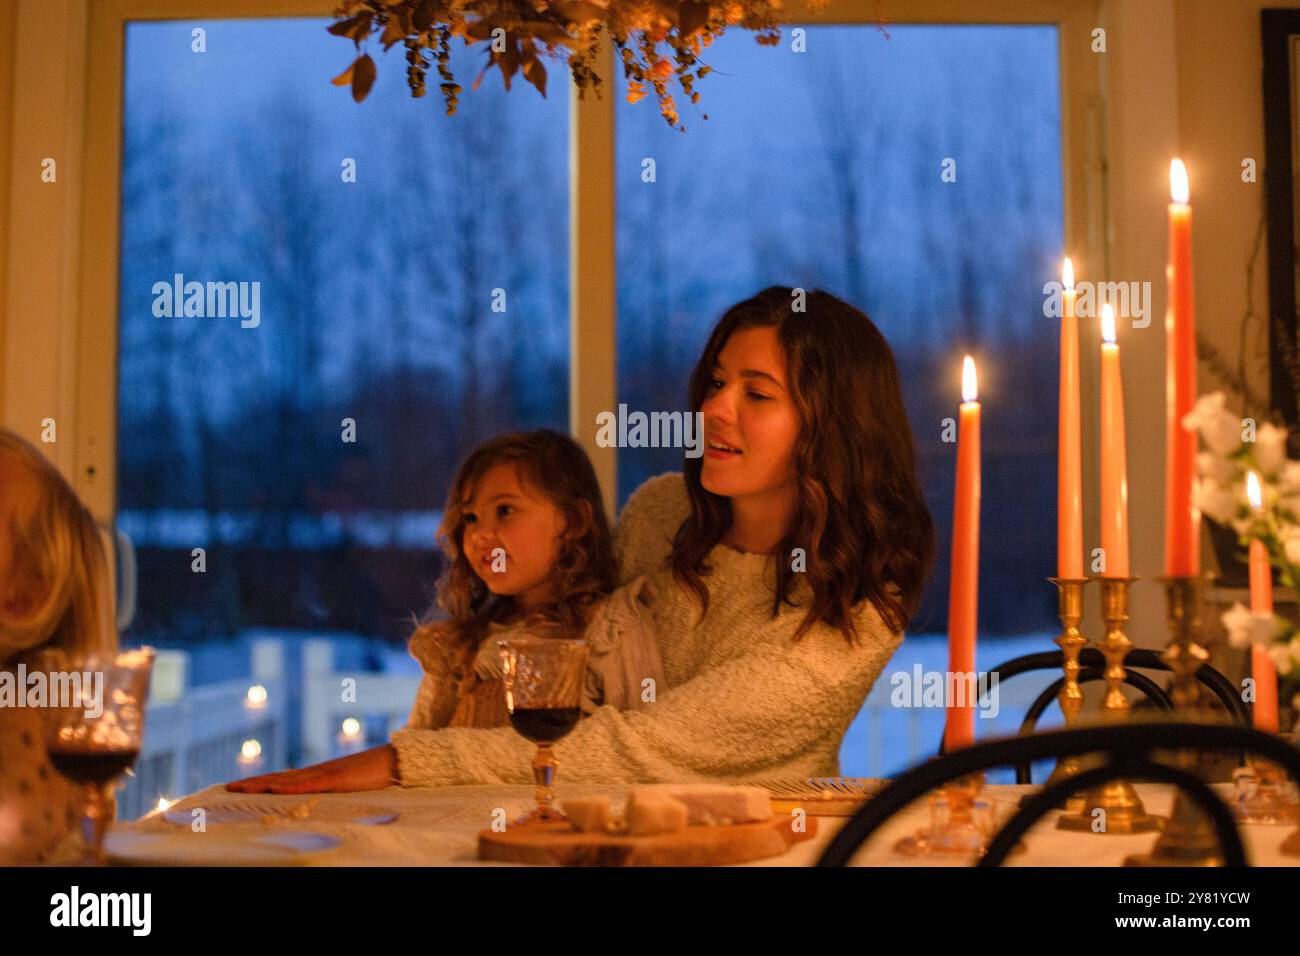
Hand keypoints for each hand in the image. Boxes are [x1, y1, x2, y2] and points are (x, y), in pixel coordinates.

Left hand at [225, 744, 398, 793]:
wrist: (400, 760)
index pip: (285, 779)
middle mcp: (319, 772)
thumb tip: (325, 805)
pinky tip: (273, 789)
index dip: (263, 782)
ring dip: (262, 784)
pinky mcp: (338, 779)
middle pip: (279, 777)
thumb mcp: (353, 788)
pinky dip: (290, 787)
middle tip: (227, 787)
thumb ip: (337, 794)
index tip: (242, 786)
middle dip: (253, 783)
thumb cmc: (380, 774)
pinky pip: (310, 784)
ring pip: (287, 779)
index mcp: (322, 775)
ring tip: (239, 788)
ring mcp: (327, 773)